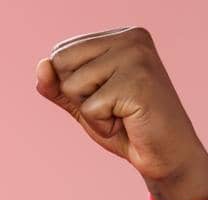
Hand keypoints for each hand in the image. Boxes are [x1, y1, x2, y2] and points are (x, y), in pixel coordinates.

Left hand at [35, 26, 207, 199]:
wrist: (166, 156)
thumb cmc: (127, 128)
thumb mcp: (84, 104)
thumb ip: (58, 86)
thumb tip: (41, 66)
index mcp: (120, 36)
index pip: (60, 52)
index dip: (72, 86)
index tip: (105, 97)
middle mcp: (131, 38)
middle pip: (61, 62)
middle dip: (77, 96)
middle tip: (113, 107)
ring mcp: (137, 57)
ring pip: (72, 85)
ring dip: (91, 113)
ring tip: (122, 115)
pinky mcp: (138, 82)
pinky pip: (90, 108)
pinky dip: (103, 125)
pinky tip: (128, 123)